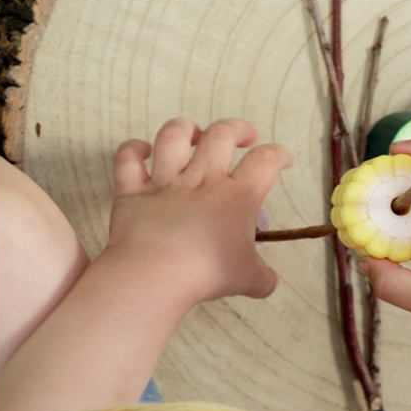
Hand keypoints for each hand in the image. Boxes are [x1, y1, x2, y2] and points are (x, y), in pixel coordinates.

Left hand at [107, 118, 292, 306]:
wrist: (154, 276)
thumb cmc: (206, 274)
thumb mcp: (249, 280)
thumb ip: (263, 278)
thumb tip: (268, 282)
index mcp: (238, 196)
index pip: (266, 161)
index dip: (279, 155)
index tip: (283, 160)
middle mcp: (203, 179)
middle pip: (222, 134)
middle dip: (237, 128)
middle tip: (244, 136)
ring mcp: (165, 182)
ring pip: (173, 135)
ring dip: (186, 128)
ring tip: (194, 133)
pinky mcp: (133, 192)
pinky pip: (127, 159)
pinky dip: (133, 149)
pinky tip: (141, 150)